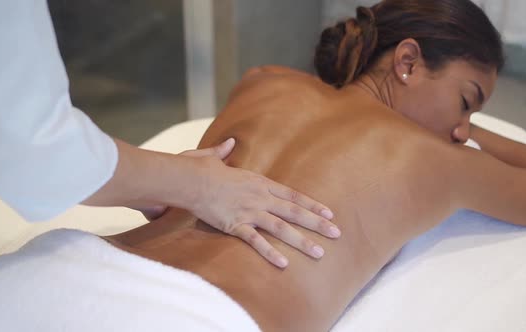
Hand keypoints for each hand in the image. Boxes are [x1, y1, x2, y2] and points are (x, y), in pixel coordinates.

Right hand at [185, 138, 340, 268]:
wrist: (189, 179)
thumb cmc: (200, 168)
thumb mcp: (216, 158)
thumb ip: (225, 152)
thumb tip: (229, 143)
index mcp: (259, 182)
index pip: (293, 196)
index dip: (313, 205)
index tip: (329, 214)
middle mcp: (260, 197)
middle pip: (295, 212)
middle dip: (317, 224)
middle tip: (337, 234)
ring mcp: (249, 211)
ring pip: (282, 228)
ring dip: (302, 241)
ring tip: (319, 253)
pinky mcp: (235, 225)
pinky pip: (256, 241)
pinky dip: (270, 253)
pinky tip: (284, 264)